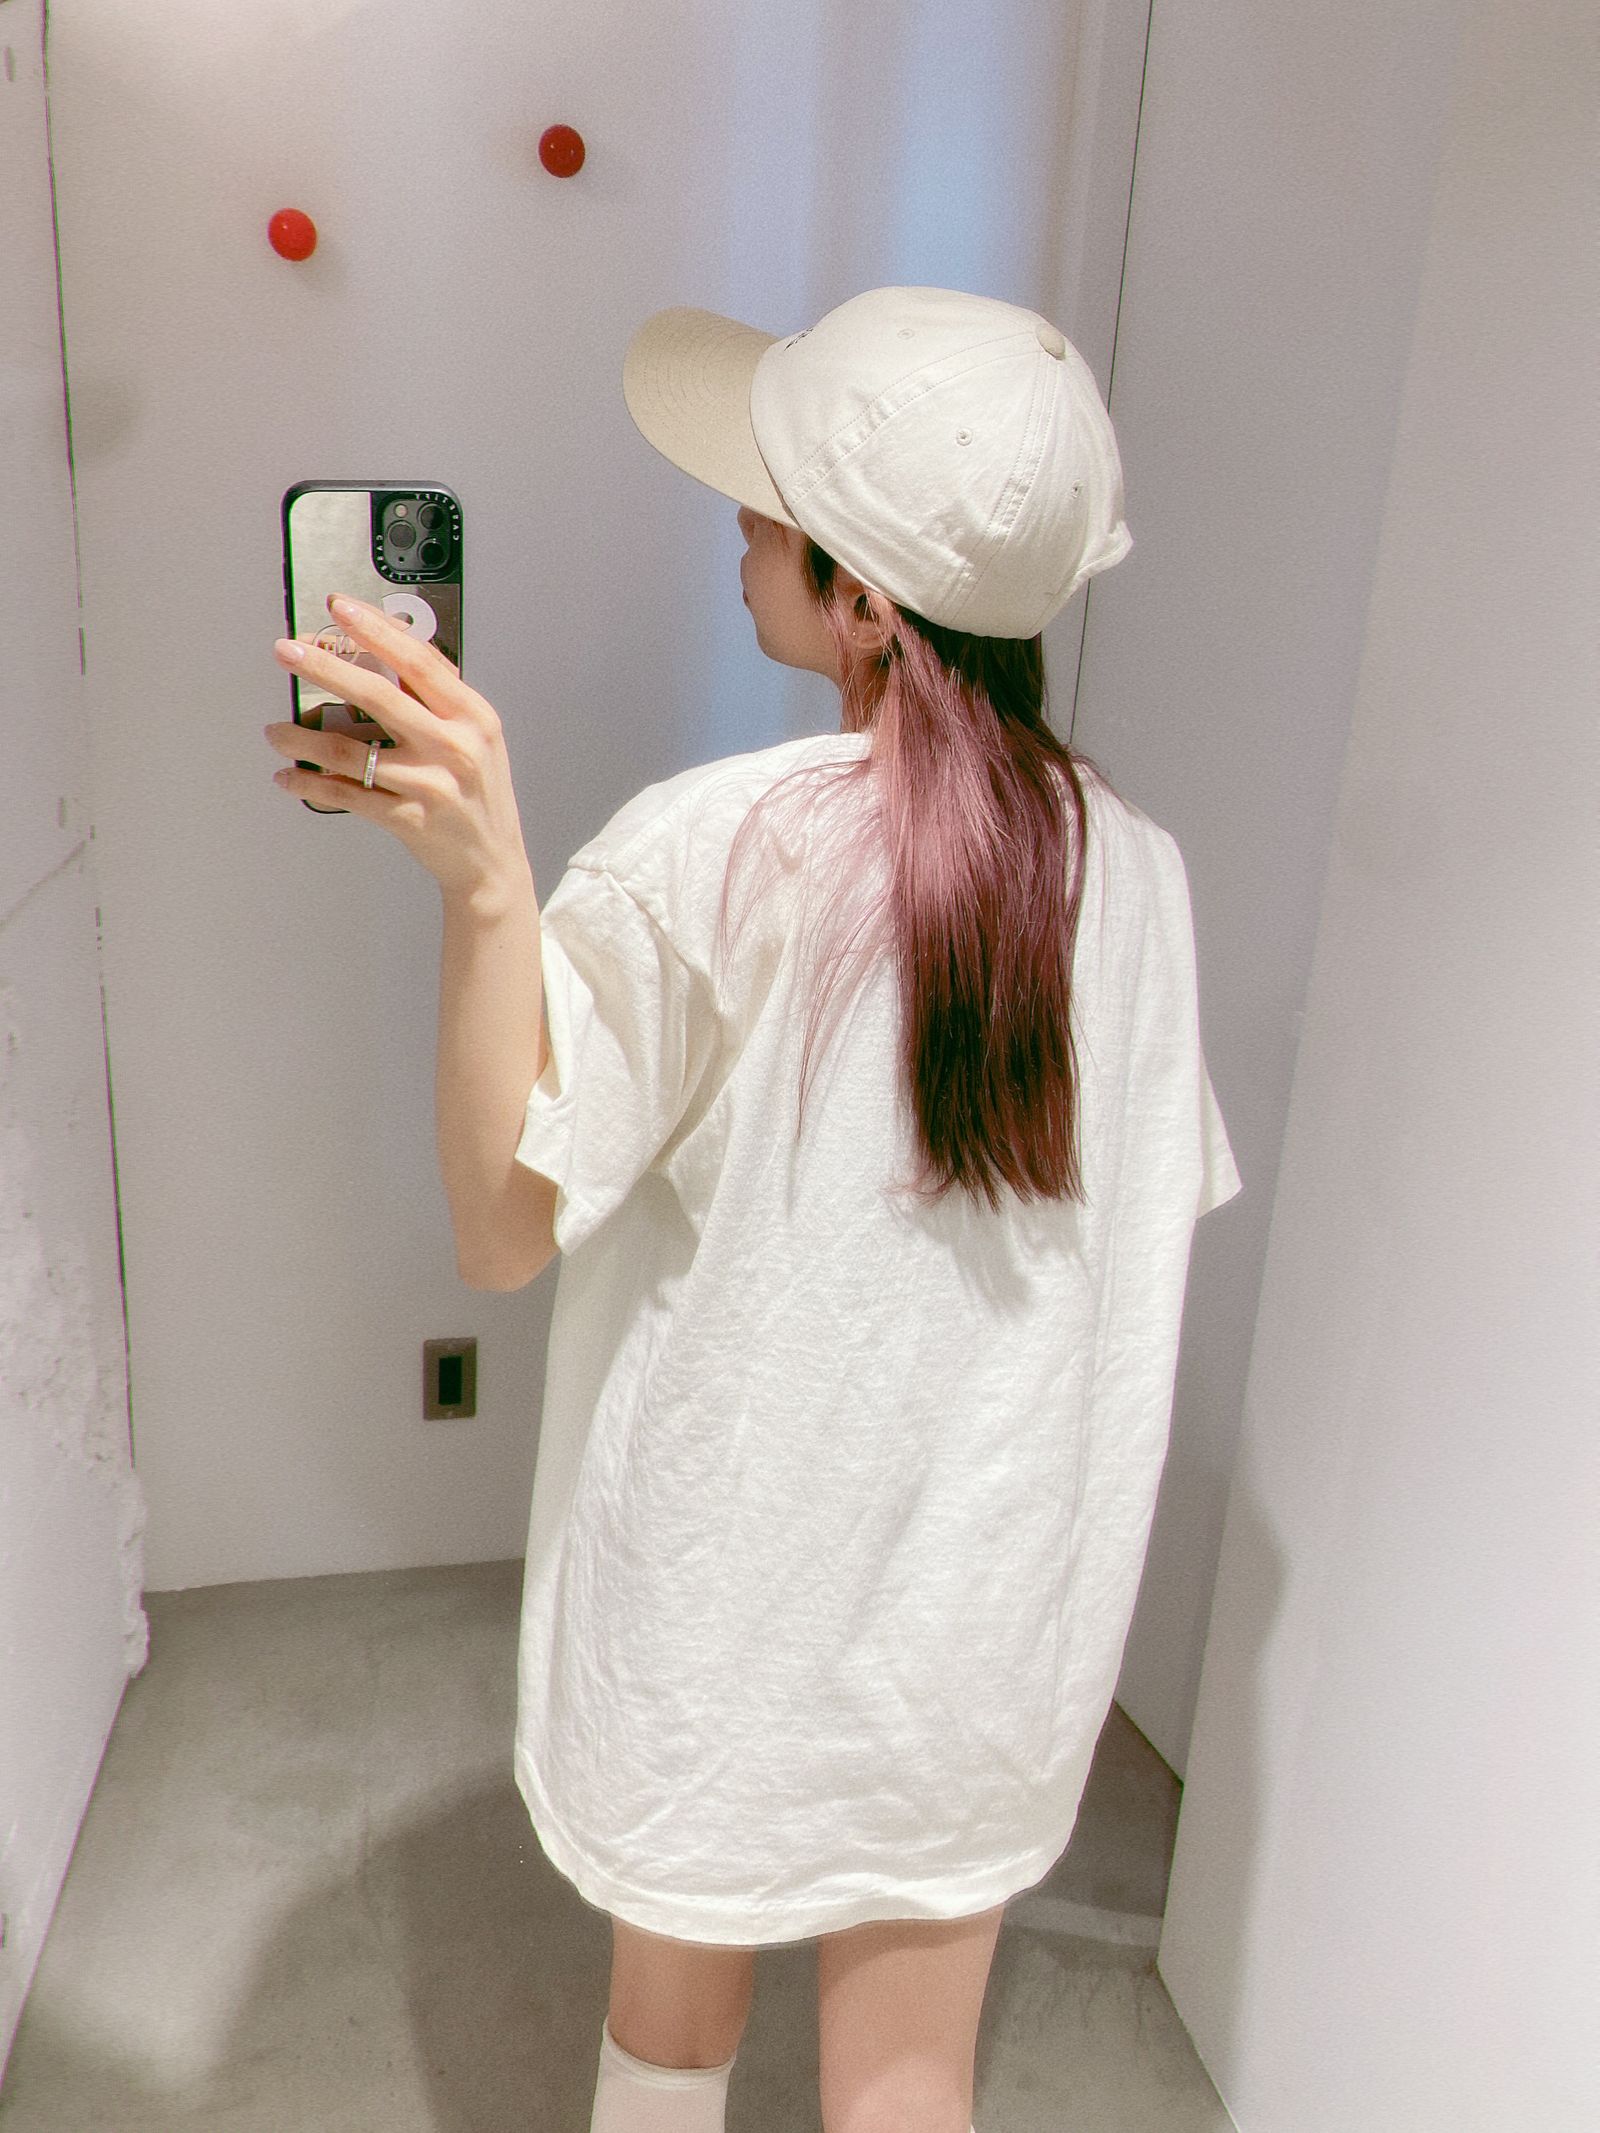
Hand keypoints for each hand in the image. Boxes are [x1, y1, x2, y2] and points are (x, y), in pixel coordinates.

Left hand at [265, 597, 532, 907]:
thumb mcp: (476, 736)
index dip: (376, 630)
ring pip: (351, 750)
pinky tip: (288, 776)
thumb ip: (438, 697)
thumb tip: (389, 646)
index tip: (340, 608)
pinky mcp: (410, 819)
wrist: (493, 862)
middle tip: (287, 651)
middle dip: (326, 666)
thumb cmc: (478, 795)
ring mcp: (432, 784)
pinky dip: (311, 784)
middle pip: (379, 695)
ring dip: (302, 738)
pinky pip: (348, 795)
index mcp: (472, 715)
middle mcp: (454, 745)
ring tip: (274, 731)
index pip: (418, 661)